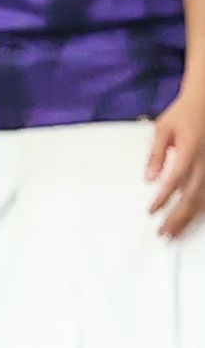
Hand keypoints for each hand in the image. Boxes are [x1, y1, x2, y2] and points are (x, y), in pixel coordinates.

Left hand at [151, 80, 204, 237]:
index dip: (164, 196)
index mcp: (191, 148)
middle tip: (163, 233)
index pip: (177, 177)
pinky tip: (190, 219)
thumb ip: (155, 154)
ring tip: (174, 232)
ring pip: (204, 196)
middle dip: (178, 216)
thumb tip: (148, 179)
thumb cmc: (183, 114)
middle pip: (193, 193)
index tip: (151, 211)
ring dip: (189, 216)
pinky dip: (200, 207)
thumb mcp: (163, 128)